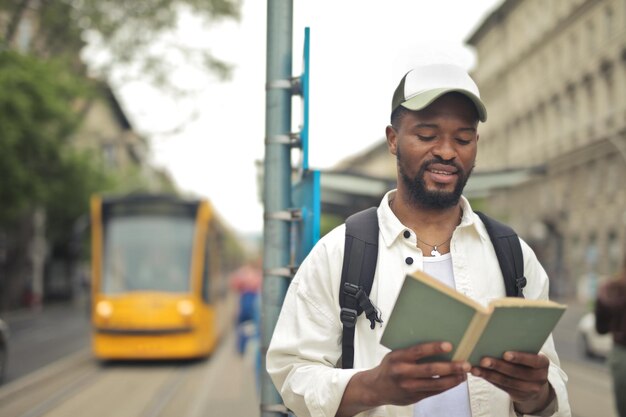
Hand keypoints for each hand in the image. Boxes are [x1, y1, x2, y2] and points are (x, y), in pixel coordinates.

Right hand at [336, 342, 469, 416]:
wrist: (376, 388)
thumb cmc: (389, 367)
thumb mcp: (395, 355)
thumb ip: (411, 352)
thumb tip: (436, 345)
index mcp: (398, 358)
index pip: (418, 351)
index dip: (434, 348)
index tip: (449, 345)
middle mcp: (403, 373)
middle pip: (430, 370)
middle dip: (450, 367)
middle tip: (465, 364)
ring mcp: (409, 387)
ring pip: (436, 384)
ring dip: (453, 379)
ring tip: (464, 374)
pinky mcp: (415, 397)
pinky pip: (434, 392)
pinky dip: (447, 386)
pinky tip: (455, 381)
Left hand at [470, 351, 554, 414]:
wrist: (535, 383)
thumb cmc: (527, 361)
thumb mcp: (530, 355)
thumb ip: (519, 348)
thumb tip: (495, 337)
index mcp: (543, 363)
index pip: (533, 360)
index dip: (520, 358)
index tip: (505, 354)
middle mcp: (539, 377)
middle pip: (516, 372)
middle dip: (498, 366)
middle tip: (484, 360)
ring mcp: (530, 389)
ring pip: (506, 381)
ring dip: (488, 374)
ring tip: (475, 368)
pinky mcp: (519, 395)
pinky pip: (501, 387)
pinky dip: (488, 379)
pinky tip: (478, 373)